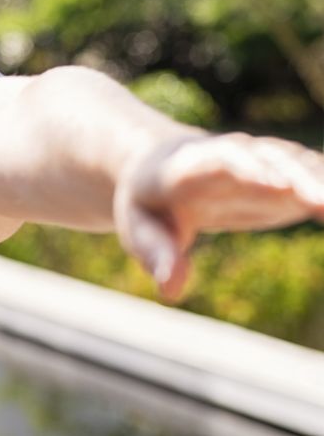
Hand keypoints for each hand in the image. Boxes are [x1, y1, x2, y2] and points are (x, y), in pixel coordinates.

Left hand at [114, 133, 323, 299]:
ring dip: (323, 182)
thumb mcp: (140, 228)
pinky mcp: (286, 177)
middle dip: (299, 177)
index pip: (220, 161)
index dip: (248, 170)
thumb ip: (155, 253)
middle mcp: (232, 155)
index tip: (277, 185)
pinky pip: (316, 177)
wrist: (165, 167)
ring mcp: (262, 163)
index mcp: (188, 167)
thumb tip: (170, 289)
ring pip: (300, 164)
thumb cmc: (151, 205)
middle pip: (270, 158)